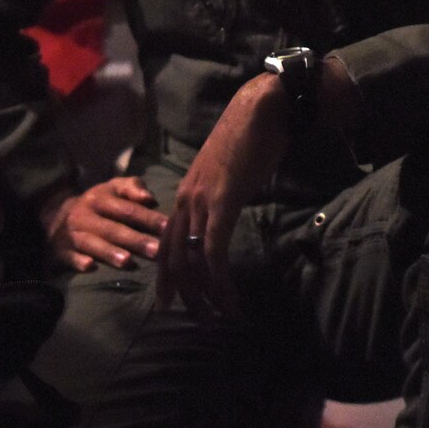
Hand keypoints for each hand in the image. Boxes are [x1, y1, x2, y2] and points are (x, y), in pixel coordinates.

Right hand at [42, 177, 167, 272]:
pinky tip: (89, 266)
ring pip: (92, 243)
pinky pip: (70, 256)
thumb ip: (132, 187)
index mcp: (100, 199)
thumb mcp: (111, 188)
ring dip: (109, 252)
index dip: (147, 218)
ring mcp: (72, 234)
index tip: (167, 228)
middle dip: (135, 240)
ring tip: (127, 261)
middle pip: (113, 229)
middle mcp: (85, 215)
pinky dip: (78, 261)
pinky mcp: (61, 251)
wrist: (54, 216)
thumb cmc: (96, 204)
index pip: (127, 210)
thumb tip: (149, 197)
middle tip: (156, 251)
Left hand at [157, 73, 291, 319]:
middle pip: (171, 256)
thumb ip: (223, 193)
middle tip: (198, 319)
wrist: (262, 108)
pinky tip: (231, 300)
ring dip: (204, 295)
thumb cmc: (252, 136)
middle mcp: (185, 198)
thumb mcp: (230, 172)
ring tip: (220, 317)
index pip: (166, 240)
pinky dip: (220, 282)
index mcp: (186, 191)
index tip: (170, 300)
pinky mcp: (221, 203)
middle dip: (183, 293)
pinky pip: (213, 253)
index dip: (166, 273)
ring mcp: (200, 201)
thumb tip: (230, 208)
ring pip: (189, 261)